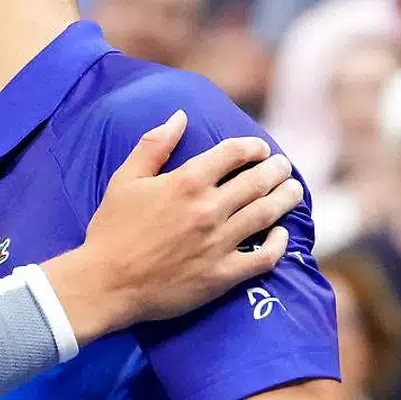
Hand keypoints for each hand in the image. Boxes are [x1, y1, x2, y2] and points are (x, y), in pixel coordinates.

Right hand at [44, 110, 301, 343]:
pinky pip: (264, 258)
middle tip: (283, 167)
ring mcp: (219, 243)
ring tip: (293, 190)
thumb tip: (180, 117)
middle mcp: (208, 209)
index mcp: (185, 182)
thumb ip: (153, 146)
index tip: (259, 148)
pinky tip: (281, 235)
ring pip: (266, 214)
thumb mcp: (124, 180)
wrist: (106, 283)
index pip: (232, 154)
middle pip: (256, 182)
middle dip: (275, 170)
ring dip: (285, 199)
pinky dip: (278, 244)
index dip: (251, 147)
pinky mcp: (223, 274)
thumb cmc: (111, 230)